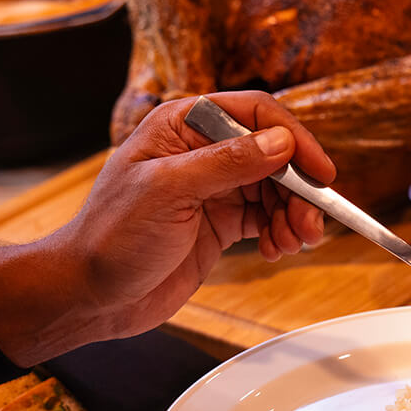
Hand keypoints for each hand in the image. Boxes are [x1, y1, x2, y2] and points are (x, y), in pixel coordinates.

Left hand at [0, 91, 336, 365]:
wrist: (90, 295)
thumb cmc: (110, 238)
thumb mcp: (168, 192)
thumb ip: (227, 163)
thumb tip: (281, 142)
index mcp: (183, 128)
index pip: (255, 115)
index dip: (294, 139)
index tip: (320, 172)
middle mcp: (203, 153)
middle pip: (276, 156)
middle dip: (299, 190)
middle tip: (310, 224)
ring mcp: (215, 189)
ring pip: (278, 190)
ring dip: (294, 216)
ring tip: (294, 243)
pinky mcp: (223, 222)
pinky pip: (268, 219)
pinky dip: (281, 234)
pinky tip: (277, 251)